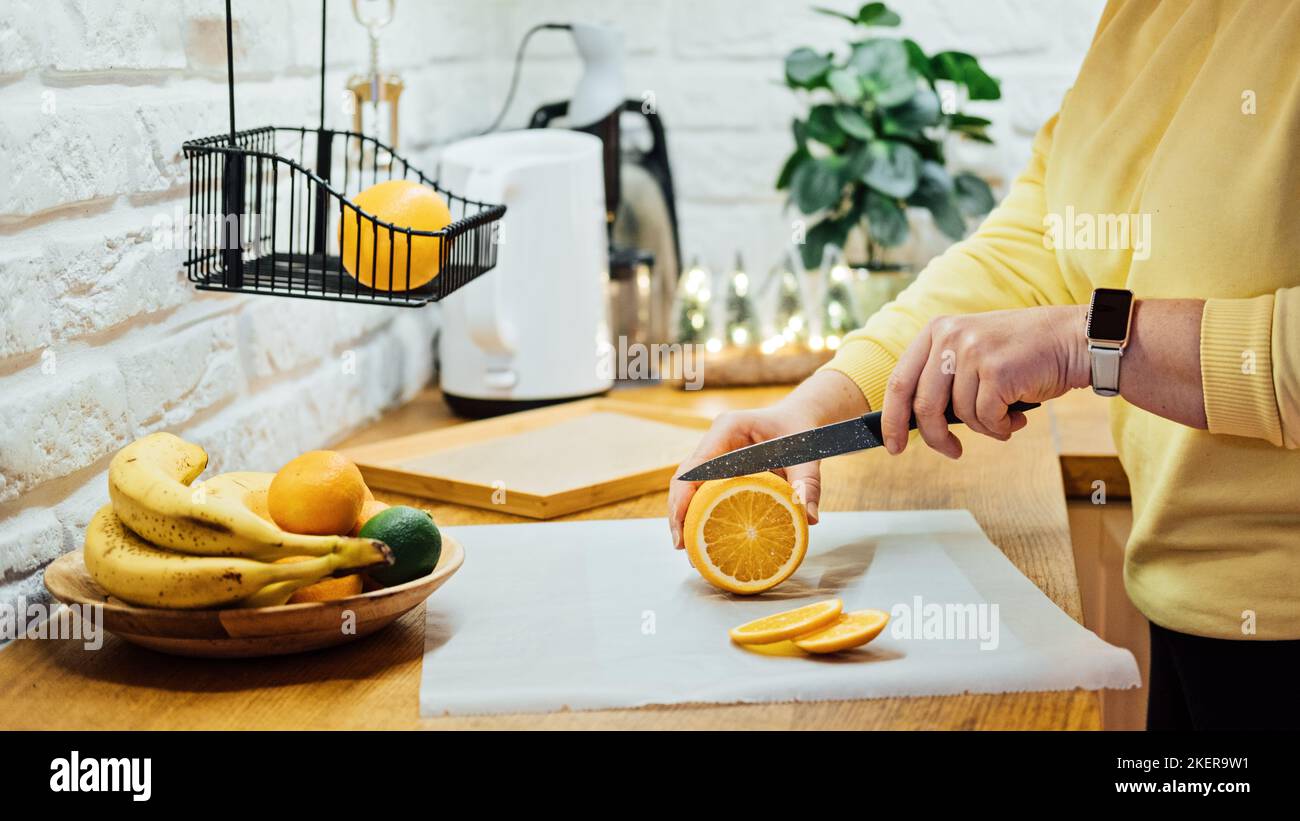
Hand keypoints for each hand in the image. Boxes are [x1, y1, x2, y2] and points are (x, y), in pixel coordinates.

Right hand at [668, 370, 867, 548]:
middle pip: (684, 477)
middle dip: (678, 512)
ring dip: (685, 515)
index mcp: (729, 428)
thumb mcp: (806, 456)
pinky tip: (702, 538)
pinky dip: (699, 511)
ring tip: (688, 549)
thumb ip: (808, 484)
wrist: (799, 418)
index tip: (683, 524)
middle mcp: (715, 439)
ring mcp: (713, 452)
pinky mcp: (718, 465)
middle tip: (681, 546)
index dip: (684, 495)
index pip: (696, 464)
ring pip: (687, 485)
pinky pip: (702, 489)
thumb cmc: (800, 431)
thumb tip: (808, 519)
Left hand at [881, 305, 1088, 457]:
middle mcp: (950, 337)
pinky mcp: (997, 370)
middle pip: (924, 404)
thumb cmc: (1024, 353)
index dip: (892, 418)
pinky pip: (987, 418)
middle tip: (951, 451)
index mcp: (937, 331)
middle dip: (935, 436)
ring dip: (985, 427)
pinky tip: (1017, 415)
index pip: (900, 380)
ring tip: (1006, 416)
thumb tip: (918, 422)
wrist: (1074, 339)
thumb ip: (945, 377)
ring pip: (961, 415)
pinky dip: (1002, 426)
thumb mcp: (974, 350)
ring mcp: (973, 351)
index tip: (893, 444)